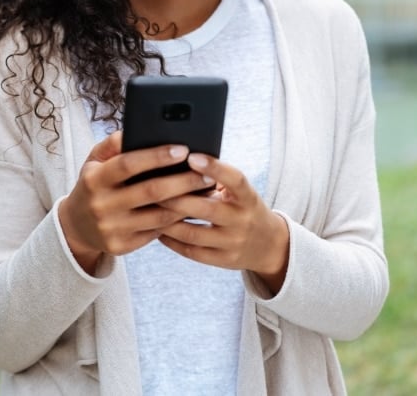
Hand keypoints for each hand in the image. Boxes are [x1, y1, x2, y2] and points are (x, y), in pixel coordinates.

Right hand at [58, 132, 215, 273]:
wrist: (76, 226)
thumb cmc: (94, 185)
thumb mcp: (94, 161)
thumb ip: (113, 144)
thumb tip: (136, 130)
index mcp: (94, 179)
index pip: (128, 164)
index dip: (157, 156)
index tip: (183, 150)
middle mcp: (101, 204)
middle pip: (151, 192)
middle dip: (183, 181)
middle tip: (207, 173)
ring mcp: (111, 228)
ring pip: (159, 216)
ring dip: (186, 203)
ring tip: (205, 191)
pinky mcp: (121, 246)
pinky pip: (156, 232)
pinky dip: (175, 221)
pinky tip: (190, 210)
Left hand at [156, 153, 289, 293]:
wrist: (268, 245)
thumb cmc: (242, 207)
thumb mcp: (240, 192)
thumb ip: (218, 178)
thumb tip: (180, 159)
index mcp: (248, 198)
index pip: (235, 180)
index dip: (214, 168)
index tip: (191, 157)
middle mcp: (242, 221)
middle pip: (207, 209)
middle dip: (177, 198)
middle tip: (151, 186)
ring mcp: (233, 243)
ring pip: (193, 233)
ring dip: (167, 221)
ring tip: (147, 209)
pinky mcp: (223, 260)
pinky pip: (191, 252)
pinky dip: (171, 240)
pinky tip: (155, 229)